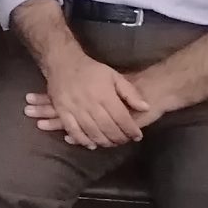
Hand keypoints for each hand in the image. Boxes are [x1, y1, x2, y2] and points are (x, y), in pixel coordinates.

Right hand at [30, 47, 154, 147]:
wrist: (63, 62)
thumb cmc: (91, 70)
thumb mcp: (114, 76)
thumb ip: (130, 92)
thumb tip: (145, 108)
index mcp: (105, 94)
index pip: (121, 118)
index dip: (131, 130)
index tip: (137, 136)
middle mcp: (90, 104)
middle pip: (108, 128)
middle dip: (119, 138)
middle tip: (125, 141)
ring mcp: (75, 109)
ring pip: (92, 132)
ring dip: (104, 141)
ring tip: (111, 143)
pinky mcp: (62, 111)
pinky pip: (73, 130)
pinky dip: (83, 140)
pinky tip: (92, 144)